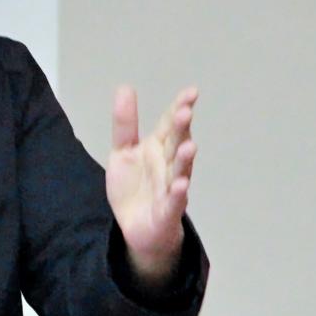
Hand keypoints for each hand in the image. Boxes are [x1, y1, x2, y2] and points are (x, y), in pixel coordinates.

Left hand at [105, 86, 198, 287]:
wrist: (137, 228)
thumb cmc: (135, 187)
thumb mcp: (123, 152)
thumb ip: (125, 124)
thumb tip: (126, 87)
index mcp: (158, 148)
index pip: (170, 125)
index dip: (179, 108)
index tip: (192, 92)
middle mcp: (168, 165)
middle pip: (176, 144)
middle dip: (182, 129)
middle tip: (186, 112)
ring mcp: (170, 188)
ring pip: (180, 171)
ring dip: (184, 159)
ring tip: (189, 146)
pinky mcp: (167, 212)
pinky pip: (174, 202)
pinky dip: (178, 194)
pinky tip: (181, 185)